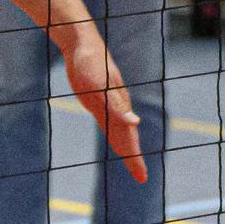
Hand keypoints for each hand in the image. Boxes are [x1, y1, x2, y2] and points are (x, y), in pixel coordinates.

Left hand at [56, 23, 146, 181]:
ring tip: (134, 165)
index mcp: (120, 108)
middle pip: (128, 139)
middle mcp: (118, 108)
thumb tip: (135, 123)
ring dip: (127, 149)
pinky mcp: (98, 102)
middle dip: (134, 159)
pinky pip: (109, 124)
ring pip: (120, 133)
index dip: (135, 158)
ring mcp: (109, 105)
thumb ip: (117, 106)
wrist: (82, 45)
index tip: (142, 177)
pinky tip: (116, 142)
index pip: (130, 139)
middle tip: (142, 178)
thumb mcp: (100, 86)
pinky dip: (115, 136)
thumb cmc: (91, 63)